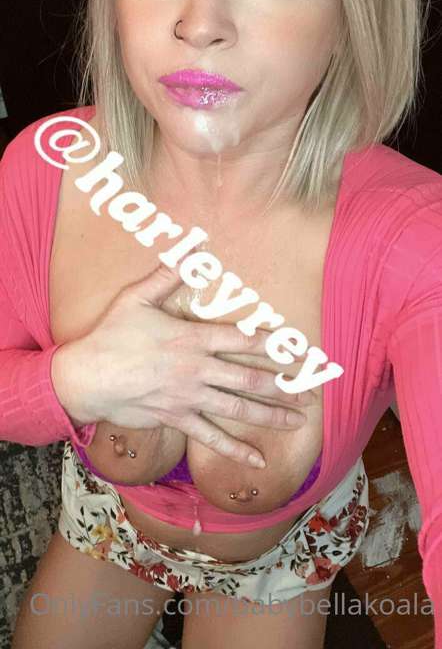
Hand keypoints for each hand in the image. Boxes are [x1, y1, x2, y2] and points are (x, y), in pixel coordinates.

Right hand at [54, 250, 306, 468]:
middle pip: (249, 379)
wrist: (86, 377)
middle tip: (311, 391)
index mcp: (192, 339)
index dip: (275, 345)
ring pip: (237, 410)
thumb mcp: (137, 298)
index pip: (243, 341)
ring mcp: (189, 398)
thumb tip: (192, 247)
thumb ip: (167, 275)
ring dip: (270, 416)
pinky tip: (257, 461)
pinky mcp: (177, 419)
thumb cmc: (111, 335)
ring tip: (298, 421)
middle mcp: (197, 370)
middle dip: (284, 386)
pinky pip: (211, 437)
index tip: (300, 350)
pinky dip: (235, 451)